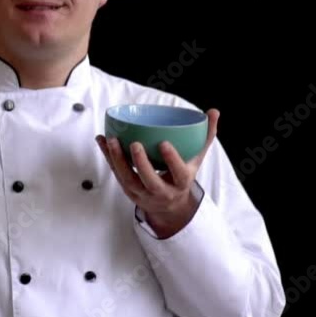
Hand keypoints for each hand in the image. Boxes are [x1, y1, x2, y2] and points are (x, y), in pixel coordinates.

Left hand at [96, 109, 219, 238]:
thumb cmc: (182, 175)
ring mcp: (143, 193)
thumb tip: (214, 111)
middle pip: (150, 181)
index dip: (172, 159)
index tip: (164, 143)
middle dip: (142, 164)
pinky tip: (101, 140)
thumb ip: (206, 135)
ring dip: (118, 160)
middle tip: (135, 144)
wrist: (169, 205)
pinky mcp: (128, 191)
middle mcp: (162, 192)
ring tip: (111, 140)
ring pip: (128, 179)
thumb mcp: (197, 159)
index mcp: (181, 183)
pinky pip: (116, 174)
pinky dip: (108, 157)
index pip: (179, 173)